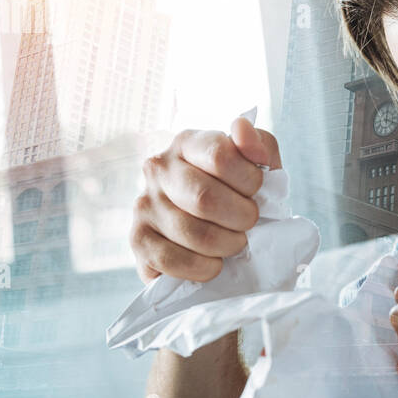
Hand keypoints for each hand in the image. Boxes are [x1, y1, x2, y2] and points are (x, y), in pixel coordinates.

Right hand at [130, 115, 281, 284]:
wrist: (215, 234)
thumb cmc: (239, 195)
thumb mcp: (259, 166)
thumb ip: (260, 144)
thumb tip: (242, 130)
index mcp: (188, 142)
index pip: (220, 155)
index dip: (250, 181)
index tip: (257, 192)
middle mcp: (158, 168)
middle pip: (205, 198)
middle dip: (240, 217)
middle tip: (249, 224)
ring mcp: (143, 204)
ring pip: (192, 233)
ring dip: (227, 245)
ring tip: (234, 243)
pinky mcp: (137, 240)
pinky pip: (172, 260)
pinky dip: (203, 268)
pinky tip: (213, 263)